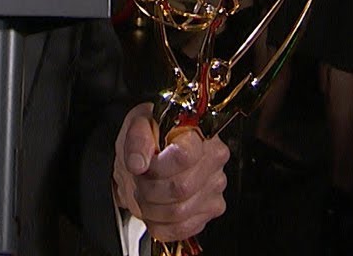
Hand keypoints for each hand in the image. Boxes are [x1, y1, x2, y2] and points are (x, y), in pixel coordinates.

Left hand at [113, 103, 229, 242]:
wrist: (156, 150)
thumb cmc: (152, 134)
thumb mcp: (137, 125)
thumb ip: (137, 140)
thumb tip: (138, 163)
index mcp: (198, 134)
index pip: (183, 156)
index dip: (157, 167)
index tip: (144, 165)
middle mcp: (213, 160)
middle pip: (179, 188)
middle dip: (149, 189)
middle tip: (140, 181)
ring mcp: (215, 187)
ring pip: (179, 212)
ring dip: (151, 208)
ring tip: (146, 194)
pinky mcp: (211, 209)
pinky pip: (183, 228)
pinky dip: (161, 225)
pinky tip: (155, 211)